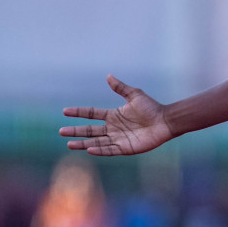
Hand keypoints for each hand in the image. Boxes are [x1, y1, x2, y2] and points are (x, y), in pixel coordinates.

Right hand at [59, 76, 174, 155]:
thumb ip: (121, 88)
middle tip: (62, 131)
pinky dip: (99, 150)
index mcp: (113, 115)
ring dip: (83, 143)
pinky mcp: (125, 148)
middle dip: (76, 131)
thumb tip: (108, 76)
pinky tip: (89, 150)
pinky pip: (109, 150)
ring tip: (69, 144)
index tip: (65, 111)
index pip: (91, 114)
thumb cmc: (152, 108)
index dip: (79, 112)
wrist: (165, 121)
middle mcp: (113, 128)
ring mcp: (118, 139)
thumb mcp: (135, 95)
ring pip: (96, 142)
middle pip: (90, 130)